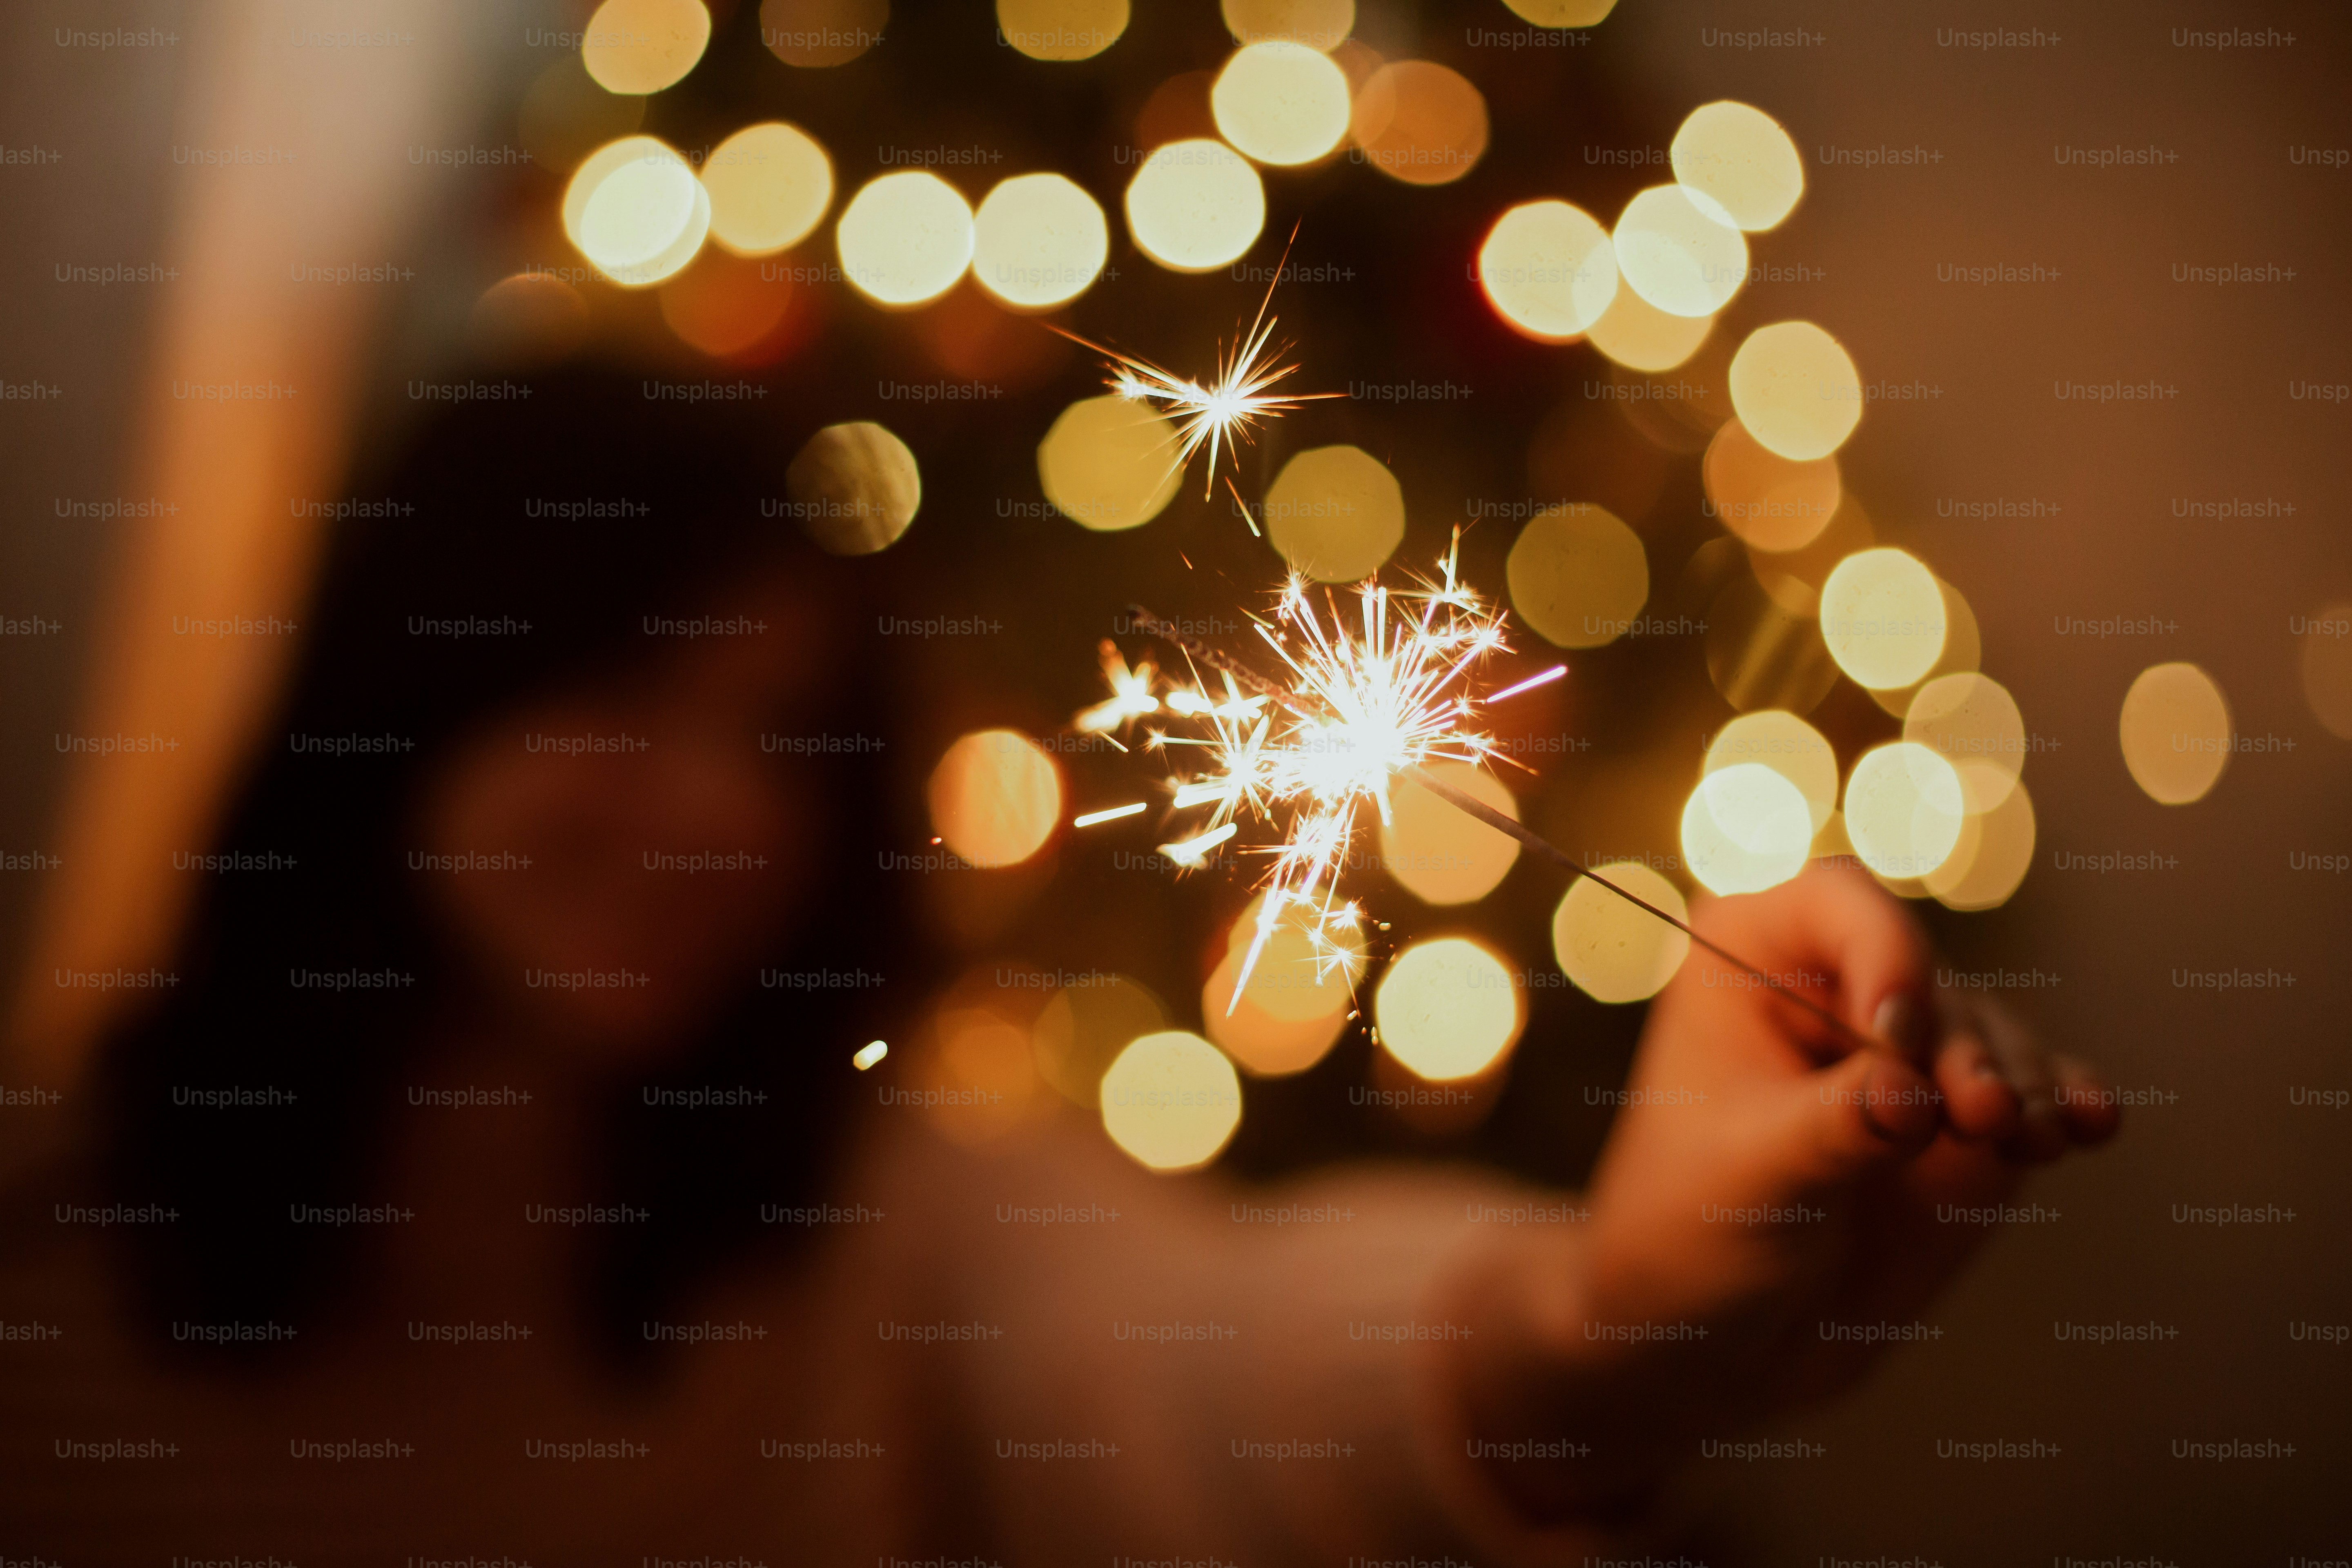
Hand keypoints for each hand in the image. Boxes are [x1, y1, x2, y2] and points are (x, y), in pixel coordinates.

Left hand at [1582, 865, 2115, 1408]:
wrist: (1716, 1337)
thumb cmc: (1692, 1234)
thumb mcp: (1750, 1178)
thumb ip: (1832, 1128)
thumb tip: (1910, 1095)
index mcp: (1749, 958)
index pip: (1837, 903)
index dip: (1882, 951)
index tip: (1890, 1032)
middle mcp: (1838, 982)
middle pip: (1932, 976)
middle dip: (1962, 1045)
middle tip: (1977, 1113)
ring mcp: (1909, 1050)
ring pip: (1990, 1034)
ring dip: (2018, 1082)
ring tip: (2029, 1138)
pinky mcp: (1964, 1117)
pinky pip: (2030, 1091)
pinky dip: (2062, 1103)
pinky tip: (2092, 1123)